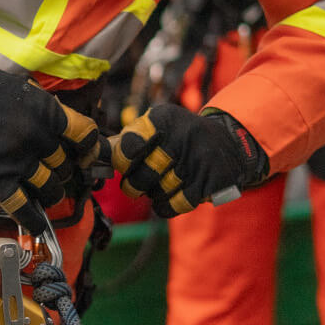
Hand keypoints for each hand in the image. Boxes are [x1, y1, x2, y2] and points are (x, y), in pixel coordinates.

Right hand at [0, 45, 101, 229]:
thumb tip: (59, 129)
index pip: (86, 136)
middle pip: (65, 166)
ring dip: (51, 193)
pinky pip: (22, 206)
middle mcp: (39, 138)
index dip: (89, 149)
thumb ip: (44, 111)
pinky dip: (32, 219)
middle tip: (56, 173)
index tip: (86, 155)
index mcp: (49, 114)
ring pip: (50, 188)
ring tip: (47, 195)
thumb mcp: (25, 91)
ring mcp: (19, 160)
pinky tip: (37, 226)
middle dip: (63, 171)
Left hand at [108, 104, 266, 217]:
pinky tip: (168, 196)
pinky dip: (165, 205)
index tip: (123, 164)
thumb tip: (95, 153)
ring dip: (152, 193)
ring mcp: (197, 161)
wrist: (228, 143)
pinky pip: (173, 205)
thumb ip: (127, 139)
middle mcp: (182, 137)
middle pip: (139, 176)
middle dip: (133, 184)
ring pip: (155, 193)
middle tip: (136, 181)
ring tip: (159, 183)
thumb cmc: (180, 137)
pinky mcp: (210, 183)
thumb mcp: (157, 127)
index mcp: (163, 119)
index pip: (128, 147)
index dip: (121, 161)